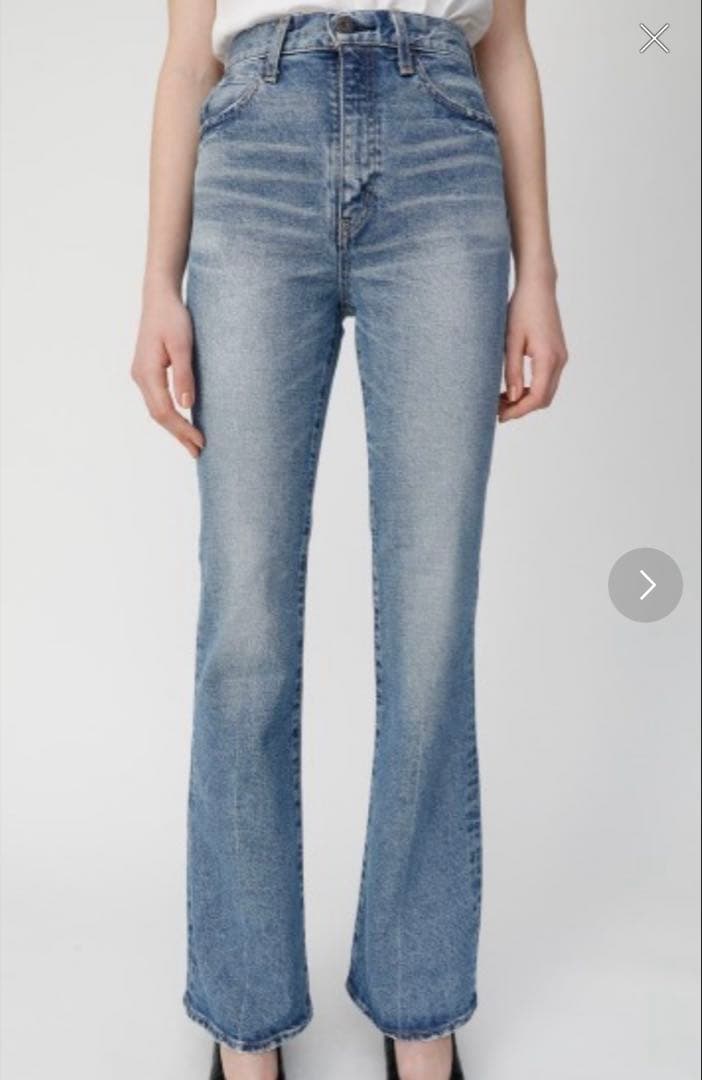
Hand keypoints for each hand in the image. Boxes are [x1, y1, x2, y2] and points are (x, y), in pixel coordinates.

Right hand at [131, 287, 204, 456]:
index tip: (200, 441)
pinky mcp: (147, 372)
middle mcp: (139, 377)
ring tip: (192, 443)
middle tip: (199, 451)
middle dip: (178, 435)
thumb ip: (184, 375)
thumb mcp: (183, 344)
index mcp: (147, 372)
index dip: (182, 429)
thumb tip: (186, 405)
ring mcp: (141, 375)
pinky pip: (157, 400)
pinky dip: (170, 415)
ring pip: (156, 410)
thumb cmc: (173, 317)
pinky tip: (183, 421)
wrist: (159, 298)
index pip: (164, 411)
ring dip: (174, 428)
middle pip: (158, 415)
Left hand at [498, 277, 567, 421]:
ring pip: (546, 391)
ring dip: (526, 400)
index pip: (536, 397)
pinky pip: (547, 380)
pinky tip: (513, 386)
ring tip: (501, 399)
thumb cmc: (521, 309)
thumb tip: (512, 398)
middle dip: (521, 408)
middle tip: (497, 410)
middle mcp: (559, 360)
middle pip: (544, 398)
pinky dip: (531, 389)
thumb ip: (512, 371)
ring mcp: (560, 357)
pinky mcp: (557, 353)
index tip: (499, 416)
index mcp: (548, 358)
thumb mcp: (510, 341)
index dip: (518, 411)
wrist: (538, 287)